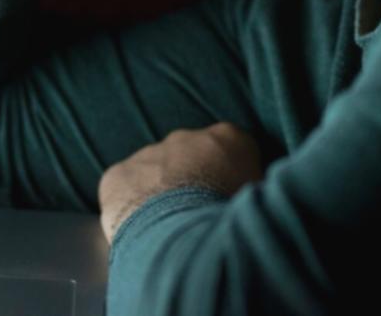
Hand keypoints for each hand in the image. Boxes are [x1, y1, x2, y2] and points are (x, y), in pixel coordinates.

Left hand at [97, 122, 263, 244]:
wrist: (188, 243)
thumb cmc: (235, 226)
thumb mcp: (262, 202)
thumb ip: (253, 189)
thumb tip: (253, 197)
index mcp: (229, 139)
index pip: (231, 152)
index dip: (228, 180)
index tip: (227, 205)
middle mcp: (187, 137)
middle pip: (190, 159)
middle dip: (192, 184)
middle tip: (196, 221)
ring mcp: (149, 153)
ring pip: (154, 173)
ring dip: (160, 196)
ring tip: (169, 233)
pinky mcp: (118, 175)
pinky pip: (123, 190)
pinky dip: (129, 208)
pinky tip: (141, 233)